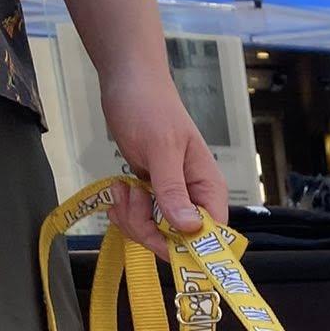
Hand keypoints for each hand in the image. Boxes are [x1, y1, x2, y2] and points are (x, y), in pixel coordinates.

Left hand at [99, 65, 228, 257]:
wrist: (128, 81)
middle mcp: (195, 200)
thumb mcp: (161, 148)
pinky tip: (119, 189)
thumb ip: (173, 190)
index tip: (157, 237)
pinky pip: (142, 221)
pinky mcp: (153, 197)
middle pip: (179, 242)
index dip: (187, 248)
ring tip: (122, 188)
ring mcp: (173, 200)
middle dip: (148, 229)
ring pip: (156, 235)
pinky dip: (126, 212)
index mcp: (208, 190)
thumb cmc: (149, 106)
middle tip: (131, 198)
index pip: (210, 238)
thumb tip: (188, 228)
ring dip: (133, 219)